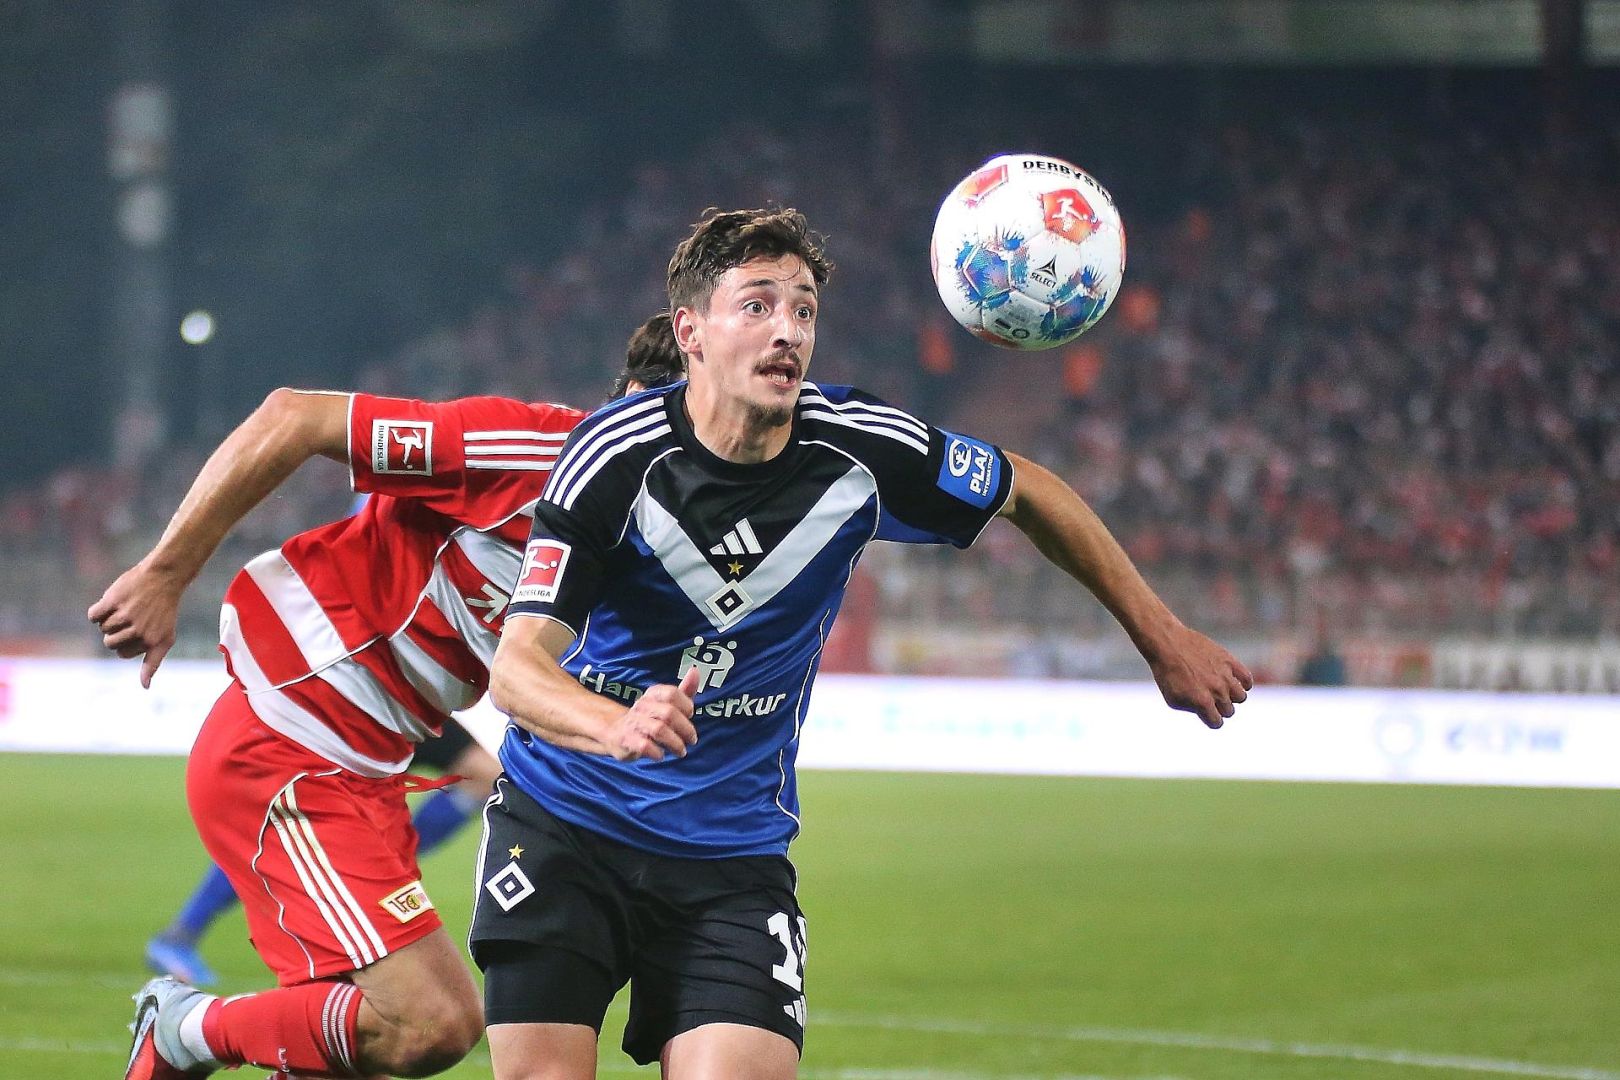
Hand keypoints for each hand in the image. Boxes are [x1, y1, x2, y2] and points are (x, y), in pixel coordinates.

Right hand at [86, 560, 185, 687]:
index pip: (122, 654)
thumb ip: (153, 663)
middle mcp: (139, 630)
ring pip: (102, 628)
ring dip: (109, 618)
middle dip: (116, 631)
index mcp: (151, 641)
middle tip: (133, 616)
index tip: (138, 630)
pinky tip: (113, 602)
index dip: (126, 643)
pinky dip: (98, 610)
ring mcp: (125, 615)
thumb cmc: (163, 611)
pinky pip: (93, 615)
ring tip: (127, 607)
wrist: (164, 578)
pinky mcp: (113, 600)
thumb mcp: (165, 639)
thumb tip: (145, 687)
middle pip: (109, 642)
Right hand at [607, 667, 700, 761]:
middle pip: (668, 713)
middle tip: (692, 740)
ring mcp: (633, 723)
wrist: (614, 732)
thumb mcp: (666, 704)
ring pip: (658, 730)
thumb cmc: (647, 718)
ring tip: (681, 751)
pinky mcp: (626, 740)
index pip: (672, 694)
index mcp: (652, 695)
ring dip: (675, 743)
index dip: (685, 705)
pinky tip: (660, 755)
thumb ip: (684, 690)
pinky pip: (644, 746)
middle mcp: (642, 706)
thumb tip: (695, 670)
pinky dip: (656, 752)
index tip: (689, 715)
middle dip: (685, 728)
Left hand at [1145, 624, 1252, 729]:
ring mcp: (1224, 675)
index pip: (1217, 723)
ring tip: (1220, 689)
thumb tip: (1208, 713)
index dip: (1211, 720)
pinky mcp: (1229, 660)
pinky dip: (1243, 683)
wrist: (1167, 644)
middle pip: (1229, 711)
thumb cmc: (1167, 674)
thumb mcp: (1174, 699)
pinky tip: (1232, 680)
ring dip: (1231, 697)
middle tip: (1208, 697)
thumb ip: (1194, 710)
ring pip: (1241, 697)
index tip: (1204, 712)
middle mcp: (1216, 690)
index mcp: (1202, 702)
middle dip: (1219, 708)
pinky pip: (1246, 679)